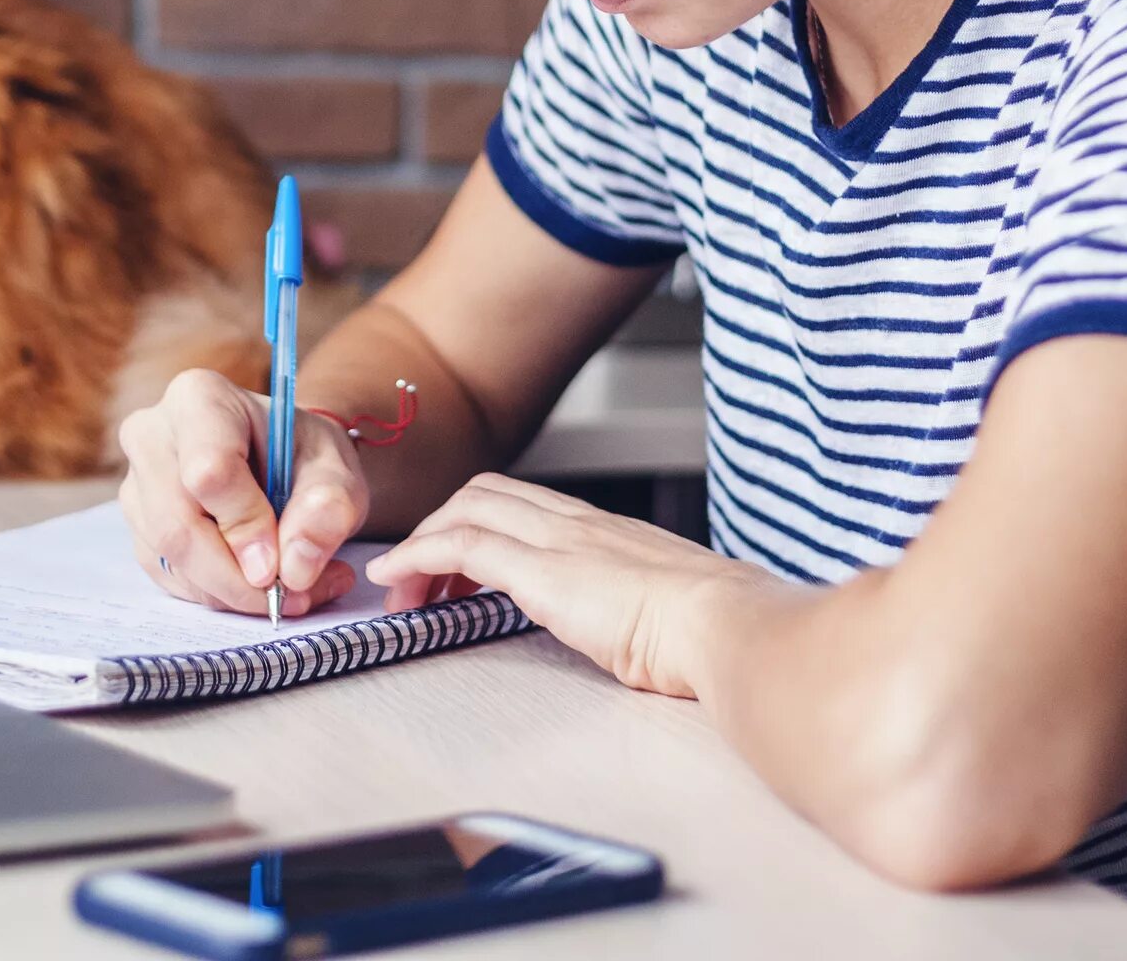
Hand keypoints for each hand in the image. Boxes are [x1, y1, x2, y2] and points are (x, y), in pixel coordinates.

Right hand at [118, 368, 367, 617]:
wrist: (282, 462)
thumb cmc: (304, 456)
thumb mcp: (337, 471)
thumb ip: (328, 509)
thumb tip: (295, 567)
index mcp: (199, 398)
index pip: (208, 470)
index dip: (246, 526)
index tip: (284, 564)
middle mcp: (152, 436)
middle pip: (178, 525)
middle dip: (237, 577)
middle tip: (293, 595)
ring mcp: (136, 484)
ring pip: (171, 558)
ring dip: (233, 591)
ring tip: (295, 588)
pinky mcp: (138, 527)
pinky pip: (169, 577)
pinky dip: (218, 595)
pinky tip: (258, 586)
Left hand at [366, 474, 763, 698]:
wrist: (727, 625)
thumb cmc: (713, 631)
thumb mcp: (667, 610)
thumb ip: (640, 608)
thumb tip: (639, 633)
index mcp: (608, 533)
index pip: (525, 503)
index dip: (479, 523)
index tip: (456, 567)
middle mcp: (579, 524)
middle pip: (485, 493)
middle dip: (441, 527)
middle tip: (421, 581)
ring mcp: (559, 540)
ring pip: (467, 508)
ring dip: (423, 543)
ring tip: (404, 590)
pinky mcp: (542, 570)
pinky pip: (462, 546)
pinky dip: (419, 555)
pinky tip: (398, 580)